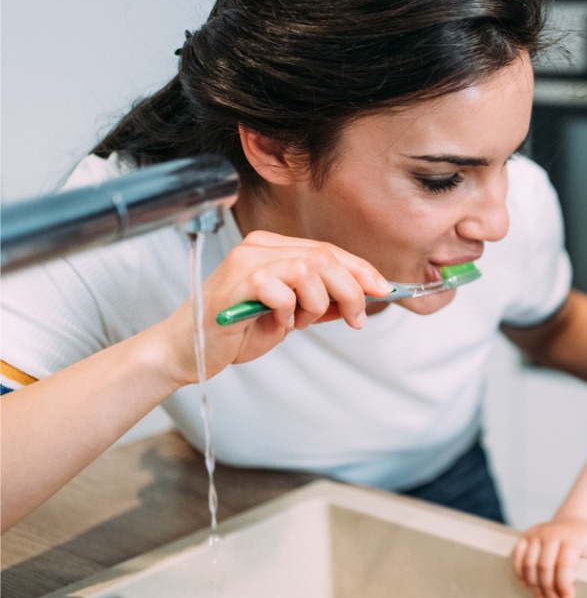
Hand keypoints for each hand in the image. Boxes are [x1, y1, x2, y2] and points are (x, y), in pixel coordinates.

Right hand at [160, 230, 393, 386]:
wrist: (190, 350)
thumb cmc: (237, 330)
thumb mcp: (292, 315)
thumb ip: (322, 302)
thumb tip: (364, 298)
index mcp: (273, 247)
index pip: (328, 250)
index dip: (361, 269)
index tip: (385, 289)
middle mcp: (259, 247)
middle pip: (324, 257)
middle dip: (350, 290)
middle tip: (354, 318)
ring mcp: (245, 263)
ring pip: (307, 270)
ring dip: (316, 303)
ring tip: (301, 322)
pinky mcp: (235, 285)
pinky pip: (281, 291)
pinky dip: (289, 311)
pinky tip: (278, 323)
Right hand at [512, 516, 586, 597]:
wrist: (572, 520)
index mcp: (573, 538)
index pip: (565, 563)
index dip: (565, 583)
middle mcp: (553, 534)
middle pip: (545, 567)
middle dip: (549, 589)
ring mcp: (537, 534)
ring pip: (530, 564)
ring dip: (535, 586)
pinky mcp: (525, 537)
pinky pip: (518, 557)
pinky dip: (521, 573)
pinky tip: (528, 585)